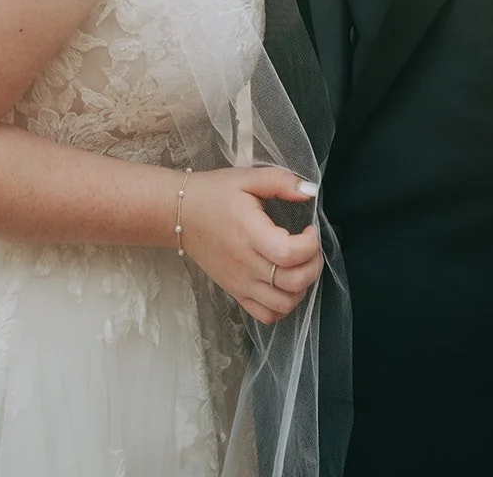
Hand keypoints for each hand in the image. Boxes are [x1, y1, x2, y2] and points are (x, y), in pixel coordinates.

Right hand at [179, 167, 322, 324]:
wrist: (180, 215)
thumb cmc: (213, 194)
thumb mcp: (246, 178)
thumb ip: (280, 181)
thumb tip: (310, 191)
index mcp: (249, 233)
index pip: (288, 254)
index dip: (309, 244)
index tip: (309, 229)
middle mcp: (245, 264)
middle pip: (292, 283)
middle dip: (313, 265)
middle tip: (310, 246)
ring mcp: (240, 283)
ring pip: (284, 304)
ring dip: (302, 287)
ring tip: (299, 265)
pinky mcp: (236, 292)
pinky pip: (267, 315)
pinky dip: (283, 306)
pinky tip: (284, 283)